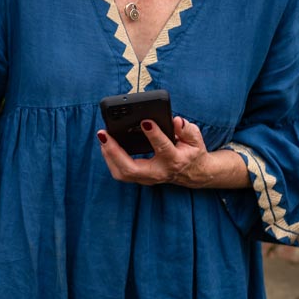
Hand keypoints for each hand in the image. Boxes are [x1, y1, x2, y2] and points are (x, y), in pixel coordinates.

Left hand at [98, 115, 238, 187]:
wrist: (193, 173)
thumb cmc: (191, 153)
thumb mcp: (195, 139)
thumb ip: (187, 129)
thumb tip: (175, 120)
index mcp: (174, 160)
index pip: (163, 148)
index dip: (154, 134)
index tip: (145, 122)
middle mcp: (159, 172)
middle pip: (131, 168)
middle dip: (115, 151)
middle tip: (104, 134)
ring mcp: (148, 178)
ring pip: (122, 173)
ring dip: (109, 156)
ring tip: (103, 137)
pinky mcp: (140, 178)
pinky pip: (121, 173)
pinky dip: (110, 159)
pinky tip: (106, 145)